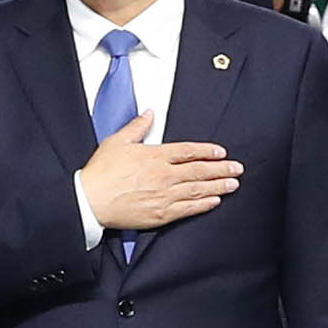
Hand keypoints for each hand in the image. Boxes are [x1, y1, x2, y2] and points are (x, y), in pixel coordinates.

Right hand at [81, 112, 244, 229]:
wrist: (90, 201)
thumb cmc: (101, 172)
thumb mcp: (117, 142)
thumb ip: (137, 127)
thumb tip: (149, 113)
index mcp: (154, 156)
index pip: (188, 151)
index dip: (207, 151)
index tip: (221, 152)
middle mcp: (163, 175)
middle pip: (199, 170)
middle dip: (221, 169)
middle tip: (237, 168)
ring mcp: (164, 196)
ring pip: (198, 190)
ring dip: (218, 186)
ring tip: (233, 184)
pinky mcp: (160, 214)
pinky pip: (188, 209)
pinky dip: (203, 205)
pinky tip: (215, 202)